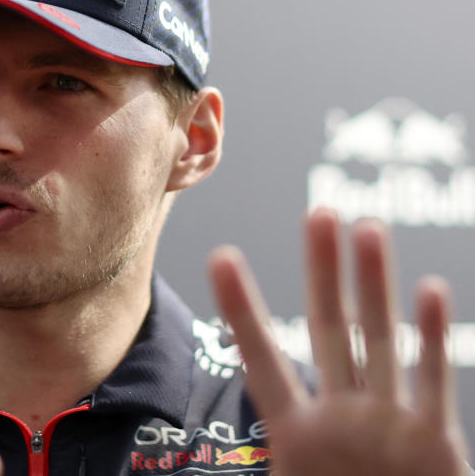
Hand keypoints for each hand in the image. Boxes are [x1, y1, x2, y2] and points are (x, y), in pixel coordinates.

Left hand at [208, 207, 469, 475]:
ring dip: (376, 286)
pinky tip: (431, 291)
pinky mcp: (434, 442)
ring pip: (380, 340)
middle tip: (317, 215)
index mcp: (296, 434)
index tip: (221, 257)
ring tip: (366, 229)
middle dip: (322, 272)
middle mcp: (342, 416)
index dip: (241, 309)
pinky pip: (432, 382)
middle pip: (329, 329)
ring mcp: (388, 423)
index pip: (261, 358)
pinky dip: (432, 338)